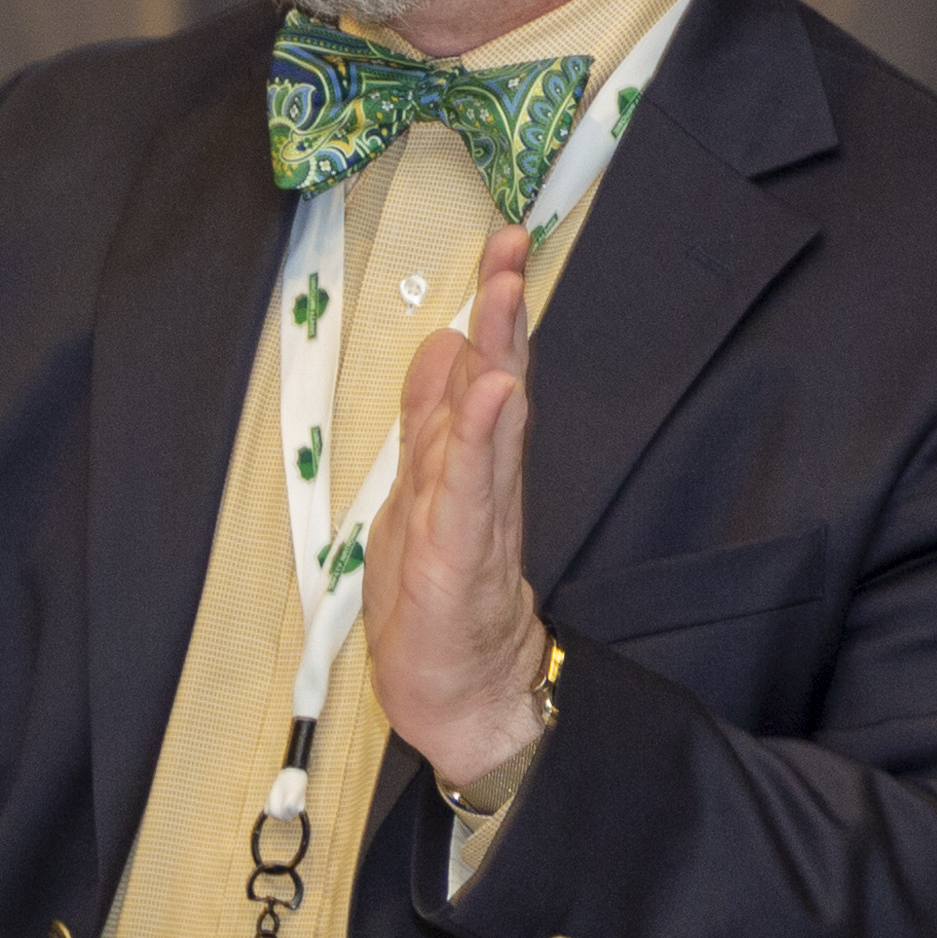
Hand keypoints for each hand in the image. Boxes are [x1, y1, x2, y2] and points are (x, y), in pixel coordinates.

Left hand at [369, 223, 553, 785]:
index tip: (502, 244)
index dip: (491, 306)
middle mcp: (482, 478)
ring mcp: (476, 513)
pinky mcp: (461, 555)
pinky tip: (494, 389)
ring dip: (498, 350)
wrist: (462, 693)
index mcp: (470, 461)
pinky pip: (472, 485)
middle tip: (512, 244)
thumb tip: (446, 345)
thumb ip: (435, 420)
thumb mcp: (424, 489)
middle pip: (497, 378)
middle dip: (502, 309)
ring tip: (504, 292)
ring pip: (491, 420)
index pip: (485, 368)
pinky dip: (481, 434)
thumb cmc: (442, 598)